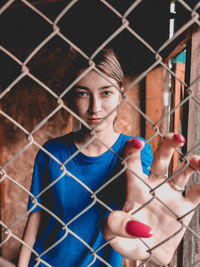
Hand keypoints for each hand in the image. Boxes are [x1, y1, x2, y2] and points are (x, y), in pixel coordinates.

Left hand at [103, 133, 199, 264]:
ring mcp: (170, 195)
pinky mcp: (185, 208)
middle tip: (176, 137)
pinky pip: (198, 194)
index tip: (137, 143)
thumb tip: (137, 226)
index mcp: (135, 187)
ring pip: (182, 172)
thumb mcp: (113, 236)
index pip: (132, 163)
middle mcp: (154, 186)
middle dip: (168, 145)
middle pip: (161, 160)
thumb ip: (116, 227)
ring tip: (196, 160)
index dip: (132, 150)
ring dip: (191, 163)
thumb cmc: (127, 241)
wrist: (147, 253)